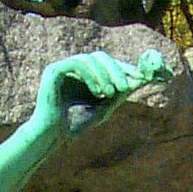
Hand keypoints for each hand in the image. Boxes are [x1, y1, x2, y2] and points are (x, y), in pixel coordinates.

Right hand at [31, 49, 171, 136]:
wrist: (53, 135)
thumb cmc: (76, 123)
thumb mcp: (104, 108)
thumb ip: (119, 94)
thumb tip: (140, 80)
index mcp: (86, 73)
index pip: (108, 62)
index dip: (124, 68)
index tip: (139, 78)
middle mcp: (74, 66)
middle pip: (100, 56)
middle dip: (116, 70)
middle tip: (125, 86)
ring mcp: (63, 66)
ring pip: (90, 58)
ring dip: (104, 75)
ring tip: (109, 94)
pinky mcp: (54, 70)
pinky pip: (77, 63)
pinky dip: (90, 76)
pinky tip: (97, 93)